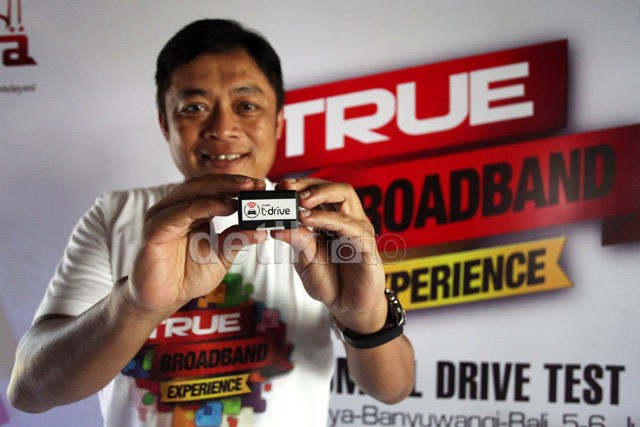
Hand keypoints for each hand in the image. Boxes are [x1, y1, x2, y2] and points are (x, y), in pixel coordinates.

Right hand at [125, 174, 266, 317]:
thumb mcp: (221, 255)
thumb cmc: (188, 275)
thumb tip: (262, 229)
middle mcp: (175, 209)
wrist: (163, 299)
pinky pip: (180, 213)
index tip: (261, 185)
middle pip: (203, 185)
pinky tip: (226, 207)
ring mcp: (163, 217)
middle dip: (231, 182)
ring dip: (220, 190)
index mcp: (190, 211)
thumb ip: (237, 239)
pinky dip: (204, 207)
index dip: (237, 185)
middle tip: (255, 183)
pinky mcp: (154, 230)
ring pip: (192, 193)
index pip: (214, 190)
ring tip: (244, 190)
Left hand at [273, 177, 387, 333]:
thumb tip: (276, 226)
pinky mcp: (366, 245)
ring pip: (346, 197)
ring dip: (321, 195)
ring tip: (299, 202)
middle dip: (311, 184)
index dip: (302, 185)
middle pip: (336, 187)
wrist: (349, 308)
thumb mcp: (306, 260)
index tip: (280, 186)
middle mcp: (348, 220)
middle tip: (289, 189)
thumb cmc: (331, 282)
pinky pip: (350, 225)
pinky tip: (309, 221)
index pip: (321, 192)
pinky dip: (328, 219)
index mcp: (333, 220)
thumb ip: (296, 240)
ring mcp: (358, 230)